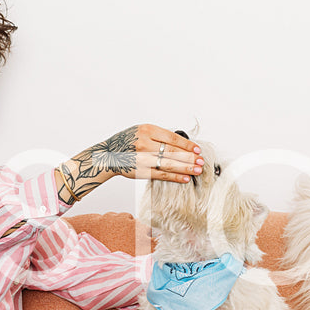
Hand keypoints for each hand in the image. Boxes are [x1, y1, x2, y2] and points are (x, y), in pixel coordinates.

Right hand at [55, 125, 202, 205]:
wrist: (107, 155)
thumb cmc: (126, 142)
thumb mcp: (140, 131)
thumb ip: (158, 135)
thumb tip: (182, 144)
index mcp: (147, 130)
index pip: (172, 138)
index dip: (187, 144)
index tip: (197, 149)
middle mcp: (145, 143)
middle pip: (173, 151)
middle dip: (189, 157)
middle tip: (201, 161)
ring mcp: (143, 158)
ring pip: (169, 164)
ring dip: (186, 168)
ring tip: (197, 170)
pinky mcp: (141, 171)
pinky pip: (162, 175)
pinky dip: (175, 177)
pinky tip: (185, 178)